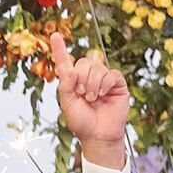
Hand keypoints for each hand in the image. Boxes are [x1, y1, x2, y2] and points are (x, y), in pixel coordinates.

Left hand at [48, 33, 128, 155]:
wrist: (98, 135)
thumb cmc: (82, 122)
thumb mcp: (67, 103)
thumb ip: (66, 84)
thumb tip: (69, 68)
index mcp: (73, 82)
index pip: (66, 62)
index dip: (60, 49)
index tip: (54, 36)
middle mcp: (88, 78)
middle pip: (84, 62)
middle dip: (82, 78)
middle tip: (82, 94)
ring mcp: (103, 80)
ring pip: (98, 67)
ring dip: (93, 84)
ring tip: (93, 99)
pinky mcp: (117, 84)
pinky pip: (112, 73)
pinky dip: (106, 83)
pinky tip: (103, 94)